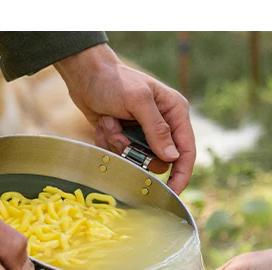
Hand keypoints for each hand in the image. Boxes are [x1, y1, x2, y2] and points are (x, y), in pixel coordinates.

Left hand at [54, 43, 195, 193]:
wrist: (84, 74)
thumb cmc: (114, 80)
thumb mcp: (138, 100)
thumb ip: (157, 129)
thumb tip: (172, 158)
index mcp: (175, 112)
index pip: (186, 151)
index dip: (181, 175)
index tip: (172, 193)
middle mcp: (164, 125)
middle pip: (159, 161)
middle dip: (136, 152)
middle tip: (120, 133)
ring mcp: (143, 133)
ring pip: (137, 160)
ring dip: (119, 145)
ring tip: (110, 122)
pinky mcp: (126, 138)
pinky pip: (121, 155)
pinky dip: (108, 142)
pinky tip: (105, 123)